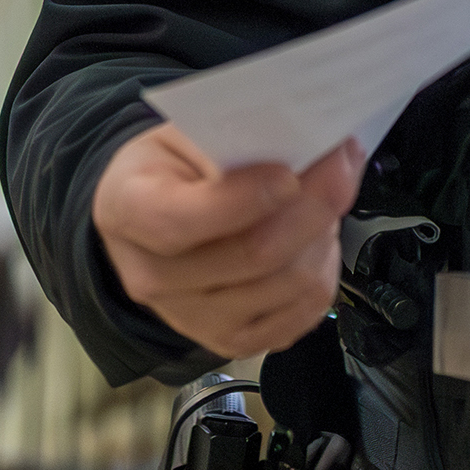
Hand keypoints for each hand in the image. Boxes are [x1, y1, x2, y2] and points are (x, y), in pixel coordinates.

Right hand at [92, 126, 362, 359]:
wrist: (157, 213)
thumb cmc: (178, 163)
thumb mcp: (189, 129)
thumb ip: (237, 136)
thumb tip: (308, 142)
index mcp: (127, 210)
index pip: (180, 221)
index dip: (243, 200)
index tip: (289, 174)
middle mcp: (150, 275)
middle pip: (252, 256)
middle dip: (313, 206)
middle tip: (342, 165)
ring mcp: (189, 318)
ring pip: (288, 284)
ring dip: (322, 235)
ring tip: (323, 201)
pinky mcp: (230, 340)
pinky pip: (302, 314)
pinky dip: (324, 270)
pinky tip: (315, 240)